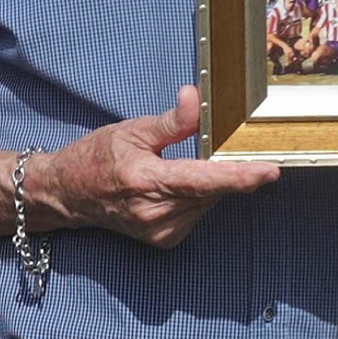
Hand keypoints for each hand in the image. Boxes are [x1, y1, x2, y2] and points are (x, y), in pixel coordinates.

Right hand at [28, 86, 278, 250]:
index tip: (269, 171)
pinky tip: (173, 188)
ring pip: (208, 202)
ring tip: (174, 169)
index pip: (203, 180)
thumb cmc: (97, 158)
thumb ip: (171, 121)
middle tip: (201, 149)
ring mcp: (161, 231)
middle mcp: (156, 212)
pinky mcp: (165, 240)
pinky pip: (198, 212)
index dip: (240, 176)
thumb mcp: (132, 130)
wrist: (69, 195)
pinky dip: (196, 197)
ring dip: (206, 183)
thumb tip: (195, 98)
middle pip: (211, 189)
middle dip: (218, 167)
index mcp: (146, 181)